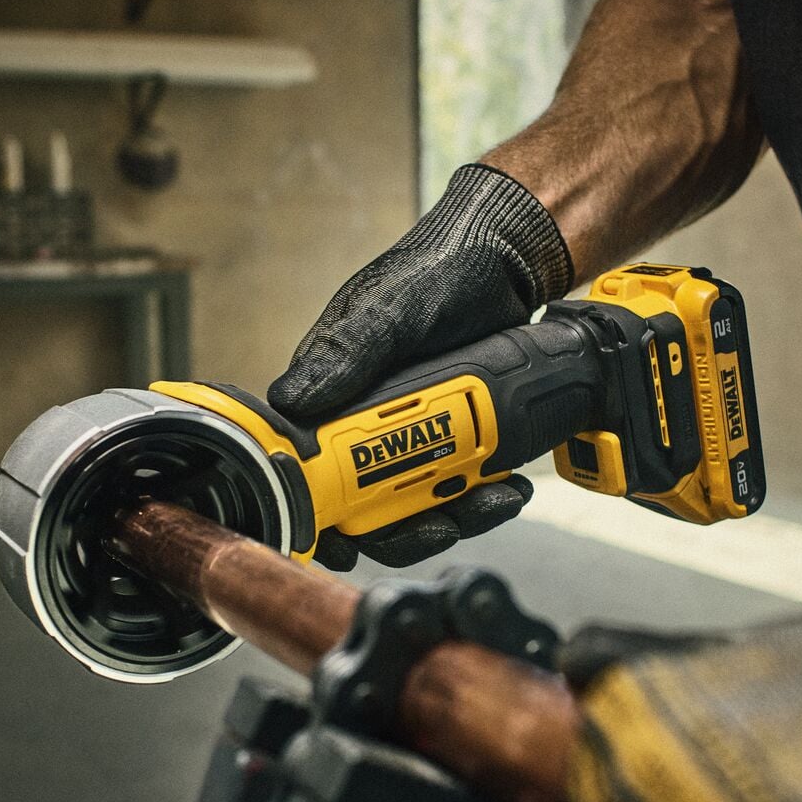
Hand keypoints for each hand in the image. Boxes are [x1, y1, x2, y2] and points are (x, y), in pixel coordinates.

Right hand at [269, 163, 572, 570]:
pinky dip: (482, 497)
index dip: (321, 518)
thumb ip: (350, 350)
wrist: (509, 258)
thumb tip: (292, 402)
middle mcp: (363, 420)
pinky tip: (509, 487)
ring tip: (496, 499)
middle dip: (407, 527)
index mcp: (330, 393)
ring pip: (417, 506)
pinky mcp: (452, 438)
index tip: (344, 542)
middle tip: (447, 521)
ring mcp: (410, 433)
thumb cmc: (439, 268)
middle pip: (366, 508)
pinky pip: (458, 486)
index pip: (308, 470)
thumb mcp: (394, 306)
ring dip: (455, 514)